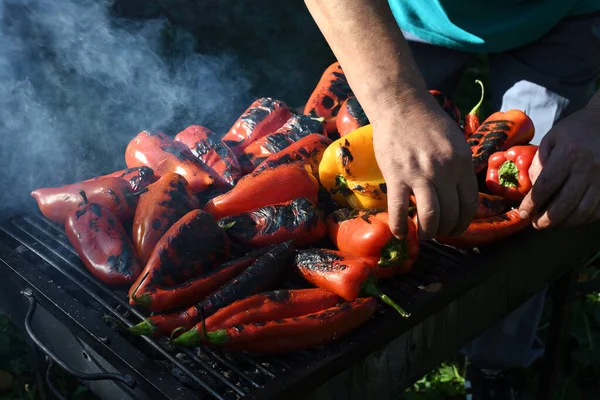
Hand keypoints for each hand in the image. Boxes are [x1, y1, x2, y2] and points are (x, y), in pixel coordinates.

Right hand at [371, 94, 478, 239]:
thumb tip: (459, 192)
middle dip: (446, 230)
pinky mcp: (397, 176)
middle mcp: (444, 171)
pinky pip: (400, 210)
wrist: (400, 105)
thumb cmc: (428, 122)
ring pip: (430, 217)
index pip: (469, 203)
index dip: (463, 222)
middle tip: (438, 231)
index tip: (455, 227)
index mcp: (462, 163)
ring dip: (427, 232)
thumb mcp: (455, 141)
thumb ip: (459, 166)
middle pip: (451, 214)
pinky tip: (400, 233)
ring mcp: (420, 174)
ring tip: (422, 234)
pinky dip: (400, 227)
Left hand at [519, 105, 599, 228]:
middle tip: (536, 224)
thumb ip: (539, 162)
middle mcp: (587, 168)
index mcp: (568, 154)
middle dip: (547, 219)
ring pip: (583, 211)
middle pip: (565, 203)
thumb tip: (532, 189)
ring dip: (564, 222)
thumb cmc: (575, 129)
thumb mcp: (552, 139)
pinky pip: (598, 210)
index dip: (532, 203)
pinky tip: (572, 218)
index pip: (545, 186)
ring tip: (551, 223)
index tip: (523, 213)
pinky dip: (583, 219)